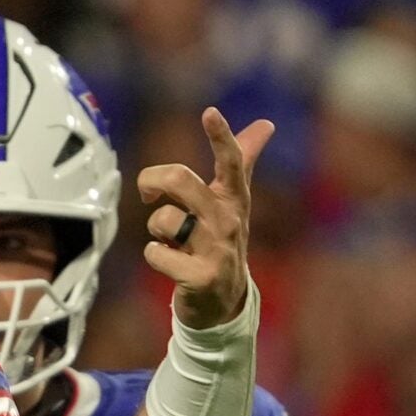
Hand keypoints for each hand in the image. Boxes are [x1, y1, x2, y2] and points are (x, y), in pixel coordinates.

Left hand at [138, 107, 273, 329]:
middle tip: (149, 192)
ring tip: (170, 240)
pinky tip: (169, 262)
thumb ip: (244, 161)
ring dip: (156, 228)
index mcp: (234, 198)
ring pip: (164, 219)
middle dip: (153, 180)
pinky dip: (153, 255)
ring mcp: (216, 250)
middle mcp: (228, 220)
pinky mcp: (199, 277)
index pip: (233, 161)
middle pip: (181, 181)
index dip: (221, 136)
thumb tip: (266, 124)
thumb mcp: (234, 202)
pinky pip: (155, 254)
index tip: (209, 113)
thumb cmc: (221, 241)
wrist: (223, 302)